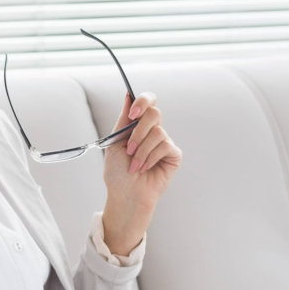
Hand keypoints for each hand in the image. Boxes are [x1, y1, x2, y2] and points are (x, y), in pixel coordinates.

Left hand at [100, 92, 181, 254]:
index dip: (143, 102)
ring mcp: (164, 142)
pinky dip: (151, 158)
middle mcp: (152, 131)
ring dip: (142, 150)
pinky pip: (165, 146)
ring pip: (158, 132)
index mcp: (138, 125)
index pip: (148, 101)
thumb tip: (128, 95)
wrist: (125, 194)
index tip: (132, 114)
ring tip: (134, 165)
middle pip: (154, 113)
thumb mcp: (115, 142)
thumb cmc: (118, 172)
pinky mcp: (173, 155)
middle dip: (138, 132)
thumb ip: (123, 119)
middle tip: (129, 149)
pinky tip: (145, 168)